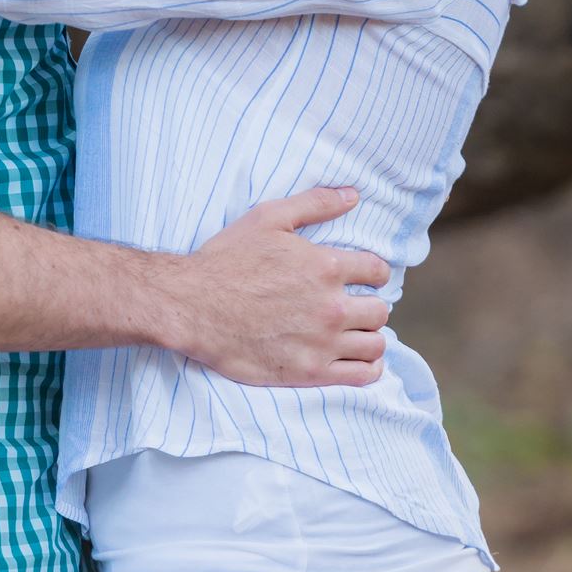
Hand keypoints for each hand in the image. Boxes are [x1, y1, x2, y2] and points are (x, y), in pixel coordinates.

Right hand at [179, 187, 390, 388]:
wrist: (192, 307)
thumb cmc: (226, 260)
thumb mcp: (268, 218)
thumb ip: (314, 204)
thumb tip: (353, 195)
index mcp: (325, 266)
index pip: (377, 270)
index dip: (373, 272)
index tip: (363, 277)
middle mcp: (331, 306)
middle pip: (379, 310)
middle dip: (369, 305)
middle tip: (352, 306)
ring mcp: (322, 343)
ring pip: (375, 344)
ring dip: (369, 335)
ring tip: (353, 332)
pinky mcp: (310, 372)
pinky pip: (361, 375)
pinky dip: (368, 368)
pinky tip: (358, 359)